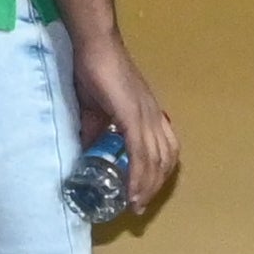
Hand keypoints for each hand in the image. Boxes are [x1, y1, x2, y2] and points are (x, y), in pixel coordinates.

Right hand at [68, 38, 180, 217]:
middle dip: (154, 188)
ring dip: (148, 187)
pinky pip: (141, 154)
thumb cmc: (94, 71)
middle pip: (165, 161)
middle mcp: (154, 118)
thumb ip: (95, 131)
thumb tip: (88, 152)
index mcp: (149, 115)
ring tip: (135, 204)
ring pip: (156, 161)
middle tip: (139, 207)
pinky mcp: (133, 117)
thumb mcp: (95, 109)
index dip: (158, 174)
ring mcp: (146, 117)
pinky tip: (132, 190)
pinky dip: (139, 175)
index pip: (165, 150)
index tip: (145, 193)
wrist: (95, 46)